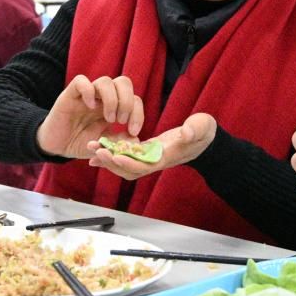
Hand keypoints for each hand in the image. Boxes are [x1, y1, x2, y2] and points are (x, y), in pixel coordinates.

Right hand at [36, 75, 144, 158]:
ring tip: (109, 118)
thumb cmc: (82, 143)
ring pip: (106, 81)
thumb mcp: (105, 146)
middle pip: (124, 82)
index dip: (138, 113)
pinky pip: (81, 81)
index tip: (133, 130)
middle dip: (127, 101)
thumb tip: (136, 140)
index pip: (134, 98)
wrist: (58, 146)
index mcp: (114, 107)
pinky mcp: (70, 94)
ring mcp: (87, 94)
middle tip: (121, 121)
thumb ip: (120, 143)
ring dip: (112, 100)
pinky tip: (90, 107)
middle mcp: (102, 97)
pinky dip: (89, 91)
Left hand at [86, 113, 216, 179]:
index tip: (115, 155)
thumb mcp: (203, 126)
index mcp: (167, 156)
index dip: (130, 162)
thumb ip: (196, 129)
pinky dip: (112, 154)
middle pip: (130, 169)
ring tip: (91, 151)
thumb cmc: (204, 132)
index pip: (146, 165)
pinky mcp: (146, 151)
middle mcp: (156, 160)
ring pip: (125, 164)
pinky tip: (98, 149)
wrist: (204, 138)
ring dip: (108, 159)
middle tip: (95, 152)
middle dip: (112, 162)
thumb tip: (186, 132)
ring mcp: (150, 158)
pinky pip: (126, 156)